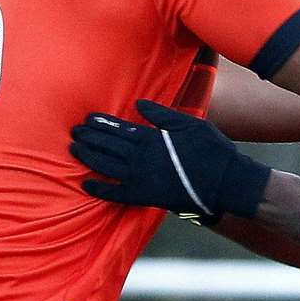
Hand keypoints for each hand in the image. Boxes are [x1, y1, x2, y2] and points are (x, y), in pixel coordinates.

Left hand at [70, 100, 270, 218]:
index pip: (119, 128)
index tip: (87, 120)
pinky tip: (86, 184)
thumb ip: (162, 115)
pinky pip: (115, 193)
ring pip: (106, 166)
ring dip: (88, 157)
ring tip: (74, 150)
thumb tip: (139, 104)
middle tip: (74, 133)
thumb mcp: (190, 124)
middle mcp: (141, 157)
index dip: (101, 124)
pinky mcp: (144, 196)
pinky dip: (99, 189)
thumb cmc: (212, 150)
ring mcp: (140, 178)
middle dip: (89, 138)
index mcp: (151, 138)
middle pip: (107, 146)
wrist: (225, 182)